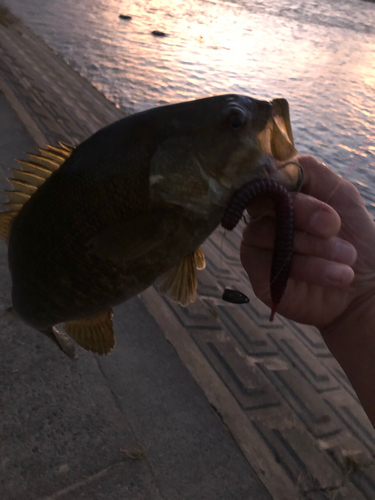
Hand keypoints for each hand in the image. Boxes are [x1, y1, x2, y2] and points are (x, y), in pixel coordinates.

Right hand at [241, 155, 374, 329]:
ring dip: (315, 245)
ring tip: (347, 258)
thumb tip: (274, 166)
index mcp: (281, 195)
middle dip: (306, 212)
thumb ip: (310, 171)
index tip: (321, 204)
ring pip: (270, 232)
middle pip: (266, 201)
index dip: (287, 184)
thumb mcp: (341, 194)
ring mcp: (257, 245)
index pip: (267, 177)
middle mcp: (264, 217)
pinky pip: (271, 261)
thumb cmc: (355, 238)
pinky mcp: (257, 273)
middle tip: (334, 227)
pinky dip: (310, 267)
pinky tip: (337, 276)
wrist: (367, 284)